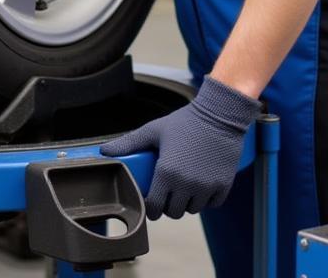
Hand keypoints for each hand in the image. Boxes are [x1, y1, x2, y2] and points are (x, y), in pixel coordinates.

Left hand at [100, 76, 259, 219]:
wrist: (219, 114)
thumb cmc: (185, 122)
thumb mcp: (154, 130)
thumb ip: (129, 143)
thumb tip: (104, 151)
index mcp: (167, 173)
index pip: (155, 208)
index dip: (151, 207)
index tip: (152, 200)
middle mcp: (187, 184)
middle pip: (174, 212)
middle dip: (169, 205)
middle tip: (167, 191)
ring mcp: (207, 187)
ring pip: (193, 210)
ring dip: (187, 202)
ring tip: (184, 185)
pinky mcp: (223, 186)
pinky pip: (212, 204)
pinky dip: (206, 198)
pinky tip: (201, 184)